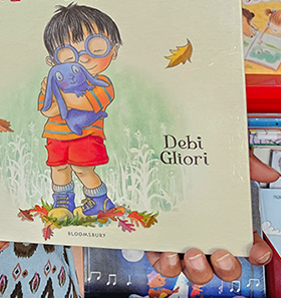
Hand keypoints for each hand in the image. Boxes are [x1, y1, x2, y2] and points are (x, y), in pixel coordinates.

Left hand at [146, 151, 278, 283]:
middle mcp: (205, 233)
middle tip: (220, 254)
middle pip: (225, 264)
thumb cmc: (185, 154)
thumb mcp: (216, 154)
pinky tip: (168, 255)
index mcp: (224, 218)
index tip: (255, 250)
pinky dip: (168, 265)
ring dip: (199, 270)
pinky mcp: (157, 240)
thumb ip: (242, 163)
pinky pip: (164, 262)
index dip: (256, 252)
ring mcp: (181, 239)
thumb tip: (266, 172)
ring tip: (192, 254)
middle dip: (227, 266)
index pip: (250, 244)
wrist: (149, 145)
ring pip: (196, 269)